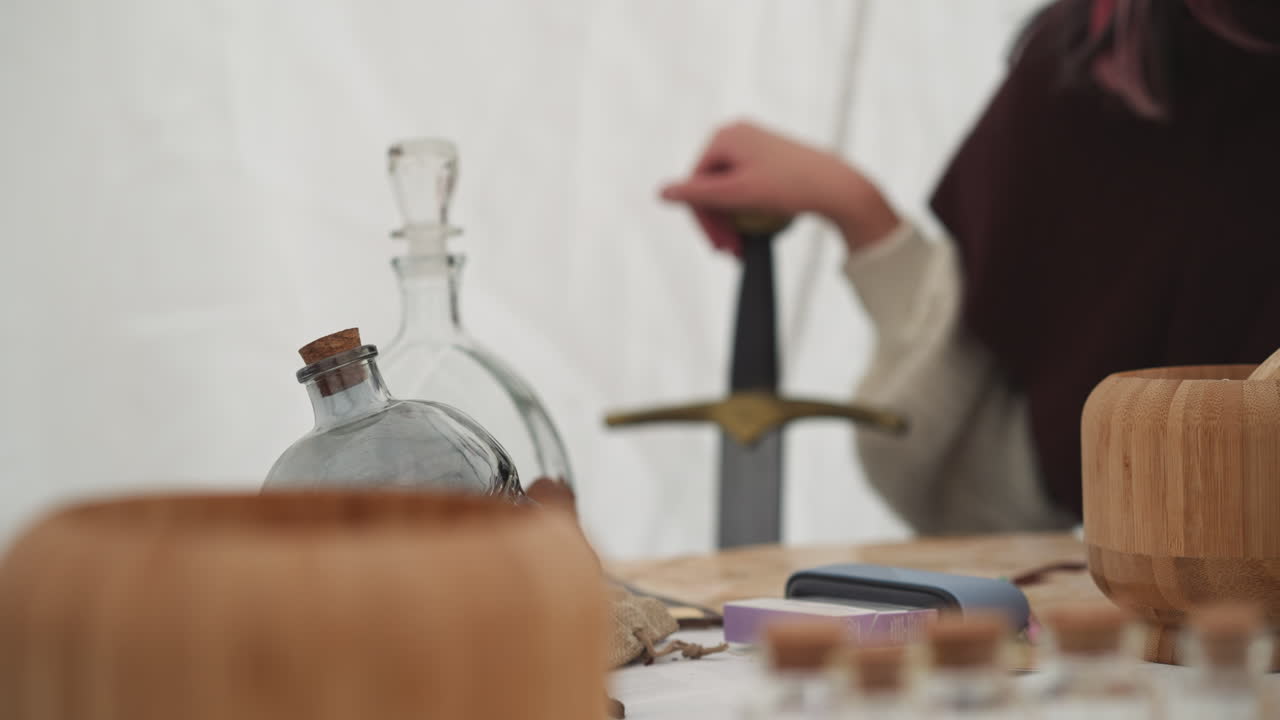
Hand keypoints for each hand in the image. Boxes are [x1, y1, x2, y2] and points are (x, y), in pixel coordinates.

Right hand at [660, 121, 898, 254]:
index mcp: (724, 136)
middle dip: (720, 224)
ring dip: (733, 222)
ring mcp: (753, 145)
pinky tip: (758, 229)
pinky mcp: (769, 157)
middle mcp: (736, 134)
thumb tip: (660, 193)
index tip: (721, 248)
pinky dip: (748, 210)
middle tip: (732, 253)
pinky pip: (746, 188)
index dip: (704, 221)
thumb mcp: (739, 194)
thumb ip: (698, 195)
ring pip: (728, 191)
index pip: (696, 184)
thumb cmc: (790, 187)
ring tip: (744, 246)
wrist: (839, 186)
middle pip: (711, 188)